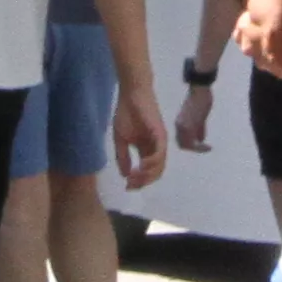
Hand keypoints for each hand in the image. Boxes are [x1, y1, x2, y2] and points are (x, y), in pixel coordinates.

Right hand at [113, 76, 168, 190]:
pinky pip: (160, 154)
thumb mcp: (120, 139)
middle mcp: (155, 148)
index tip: (127, 187)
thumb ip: (123, 157)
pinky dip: (152, 163)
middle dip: (143, 181)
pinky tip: (141, 166)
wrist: (131, 95)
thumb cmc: (126, 113)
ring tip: (135, 177)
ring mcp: (159, 142)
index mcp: (146, 149)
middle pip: (155, 172)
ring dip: (147, 175)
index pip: (147, 171)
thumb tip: (125, 175)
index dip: (139, 182)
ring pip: (159, 166)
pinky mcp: (161, 135)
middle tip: (130, 185)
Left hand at [172, 75, 216, 154]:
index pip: (180, 139)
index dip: (189, 145)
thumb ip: (199, 129)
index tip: (200, 145)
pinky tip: (208, 147)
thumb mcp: (199, 116)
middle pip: (182, 144)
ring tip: (207, 148)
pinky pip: (193, 143)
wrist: (199, 90)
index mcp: (179, 122)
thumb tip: (201, 139)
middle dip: (193, 148)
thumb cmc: (200, 99)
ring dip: (198, 149)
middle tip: (204, 148)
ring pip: (187, 145)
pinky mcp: (190, 126)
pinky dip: (201, 147)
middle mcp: (179, 126)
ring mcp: (183, 127)